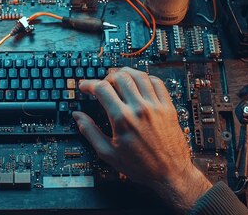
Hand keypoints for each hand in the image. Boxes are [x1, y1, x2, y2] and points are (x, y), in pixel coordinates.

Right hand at [73, 67, 210, 212]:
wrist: (169, 174)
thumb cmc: (141, 167)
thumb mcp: (108, 153)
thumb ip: (90, 132)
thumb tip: (78, 117)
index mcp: (122, 119)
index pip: (101, 88)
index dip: (89, 84)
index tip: (85, 87)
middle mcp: (139, 109)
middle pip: (120, 77)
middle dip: (107, 77)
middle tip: (102, 85)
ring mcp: (156, 106)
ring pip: (139, 76)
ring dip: (125, 73)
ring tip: (119, 78)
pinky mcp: (168, 108)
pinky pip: (157, 83)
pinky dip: (146, 78)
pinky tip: (140, 83)